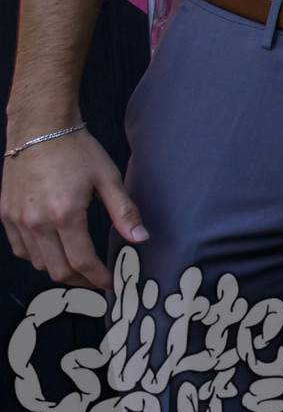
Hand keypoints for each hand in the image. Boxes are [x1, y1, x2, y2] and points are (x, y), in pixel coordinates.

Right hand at [0, 126, 147, 287]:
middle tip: (97, 280)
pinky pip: (20, 249)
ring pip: (37, 263)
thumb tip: (140, 239)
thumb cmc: (77, 150)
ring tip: (79, 266)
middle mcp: (36, 222)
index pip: (82, 262)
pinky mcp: (6, 215)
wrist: (40, 128)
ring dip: (59, 269)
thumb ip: (124, 212)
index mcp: (65, 215)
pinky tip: (53, 250)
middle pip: (58, 270)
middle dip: (81, 281)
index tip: (111, 283)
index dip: (99, 278)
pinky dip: (37, 256)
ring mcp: (17, 220)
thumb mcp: (108, 178)